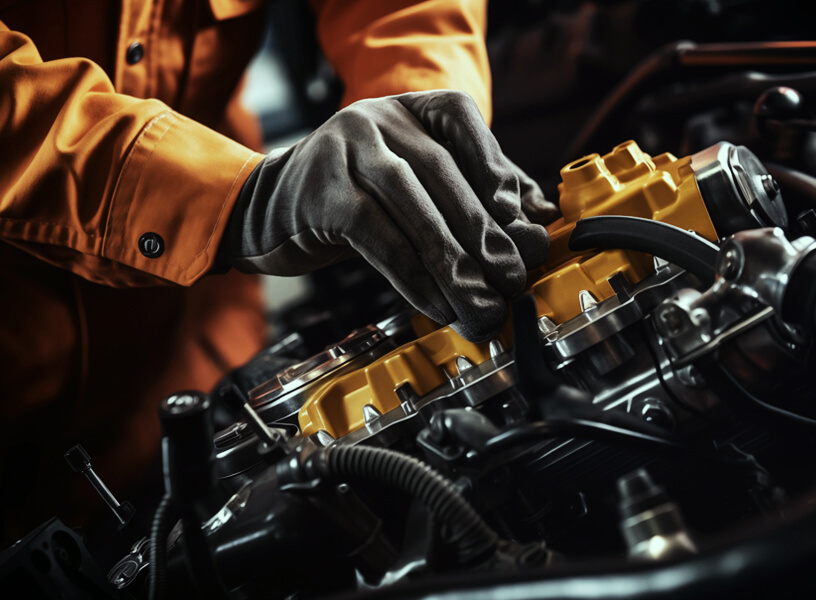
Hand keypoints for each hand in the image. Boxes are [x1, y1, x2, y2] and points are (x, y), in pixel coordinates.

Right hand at [219, 90, 550, 341]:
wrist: (272, 210)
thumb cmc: (358, 201)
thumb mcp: (417, 189)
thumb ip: (473, 194)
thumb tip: (538, 221)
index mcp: (407, 108)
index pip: (461, 119)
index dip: (494, 164)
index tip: (520, 215)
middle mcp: (376, 117)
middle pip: (441, 171)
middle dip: (483, 231)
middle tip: (513, 278)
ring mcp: (343, 149)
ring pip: (411, 205)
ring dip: (453, 261)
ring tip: (481, 302)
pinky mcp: (320, 191)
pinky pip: (377, 237)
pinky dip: (413, 276)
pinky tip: (437, 305)